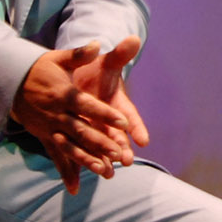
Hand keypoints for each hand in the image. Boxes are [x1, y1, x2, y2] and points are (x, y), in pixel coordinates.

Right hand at [10, 40, 142, 194]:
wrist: (11, 82)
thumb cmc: (41, 69)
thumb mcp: (58, 58)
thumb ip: (79, 54)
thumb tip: (97, 43)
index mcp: (66, 95)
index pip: (89, 106)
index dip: (106, 114)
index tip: (123, 123)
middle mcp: (58, 115)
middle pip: (83, 131)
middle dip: (102, 144)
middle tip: (120, 154)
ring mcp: (51, 129)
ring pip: (71, 148)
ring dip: (88, 161)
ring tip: (104, 172)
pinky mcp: (46, 138)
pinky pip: (57, 157)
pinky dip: (66, 173)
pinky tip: (75, 189)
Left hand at [71, 36, 149, 166]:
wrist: (77, 80)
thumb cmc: (95, 71)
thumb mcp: (106, 62)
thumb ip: (119, 54)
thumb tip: (134, 39)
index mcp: (117, 104)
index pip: (130, 117)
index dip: (137, 128)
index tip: (144, 140)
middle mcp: (107, 121)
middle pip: (116, 136)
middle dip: (121, 148)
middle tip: (127, 161)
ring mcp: (93, 130)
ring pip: (99, 148)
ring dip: (103, 160)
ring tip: (107, 173)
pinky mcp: (78, 136)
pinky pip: (78, 152)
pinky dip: (78, 166)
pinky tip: (77, 182)